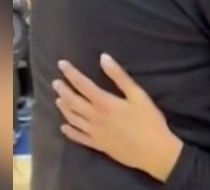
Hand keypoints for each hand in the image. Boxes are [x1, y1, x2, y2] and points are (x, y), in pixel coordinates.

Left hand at [55, 55, 182, 181]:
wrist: (154, 152)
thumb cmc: (149, 121)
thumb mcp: (138, 95)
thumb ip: (120, 76)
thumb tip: (103, 58)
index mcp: (104, 103)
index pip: (82, 84)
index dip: (71, 73)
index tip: (61, 64)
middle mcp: (94, 117)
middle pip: (73, 101)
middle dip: (63, 90)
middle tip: (55, 82)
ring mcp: (94, 133)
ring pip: (73, 118)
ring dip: (64, 108)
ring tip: (58, 99)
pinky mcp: (97, 145)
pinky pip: (79, 138)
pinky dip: (69, 132)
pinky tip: (64, 127)